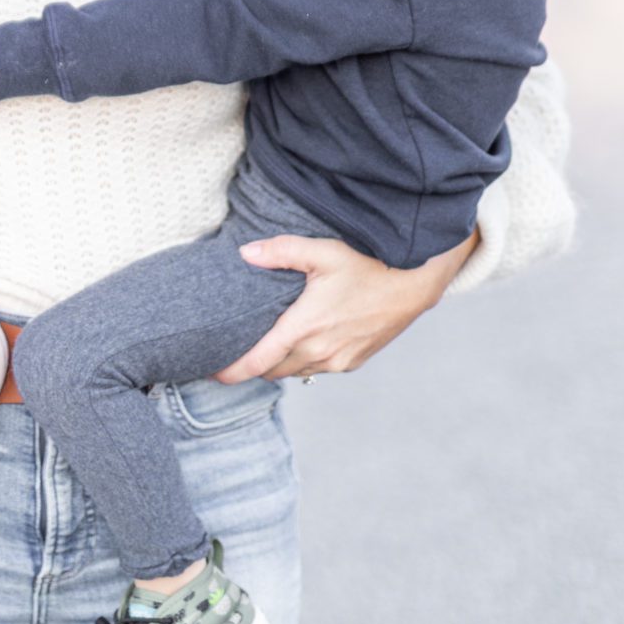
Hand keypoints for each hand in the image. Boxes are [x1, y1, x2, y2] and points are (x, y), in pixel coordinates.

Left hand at [217, 229, 478, 383]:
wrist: (412, 285)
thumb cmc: (367, 265)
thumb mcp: (322, 251)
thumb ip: (280, 251)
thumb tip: (245, 253)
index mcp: (305, 327)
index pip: (258, 361)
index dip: (231, 372)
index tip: (211, 372)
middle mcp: (319, 352)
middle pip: (272, 370)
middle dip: (252, 365)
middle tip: (234, 351)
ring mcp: (337, 361)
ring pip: (294, 371)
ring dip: (278, 363)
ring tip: (264, 347)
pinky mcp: (351, 363)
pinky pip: (317, 369)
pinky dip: (303, 361)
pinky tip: (301, 342)